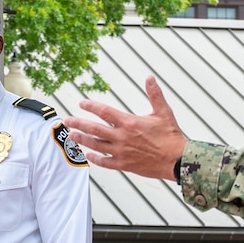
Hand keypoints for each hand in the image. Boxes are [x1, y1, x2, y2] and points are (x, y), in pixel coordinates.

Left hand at [61, 75, 187, 179]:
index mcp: (129, 122)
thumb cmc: (171, 135)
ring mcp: (121, 152)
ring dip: (82, 140)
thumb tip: (150, 77)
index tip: (82, 103)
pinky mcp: (124, 164)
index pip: (105, 112)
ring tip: (71, 135)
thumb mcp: (163, 111)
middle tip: (67, 120)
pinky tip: (88, 155)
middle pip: (94, 129)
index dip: (91, 106)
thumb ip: (154, 94)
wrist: (176, 160)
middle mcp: (122, 137)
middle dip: (79, 124)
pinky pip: (105, 162)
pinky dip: (95, 158)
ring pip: (96, 145)